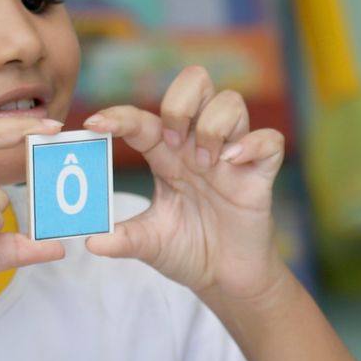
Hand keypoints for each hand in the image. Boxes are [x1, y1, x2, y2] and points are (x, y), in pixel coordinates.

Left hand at [83, 66, 286, 300]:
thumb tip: (90, 241)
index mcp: (166, 156)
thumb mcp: (149, 244)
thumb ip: (123, 239)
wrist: (225, 278)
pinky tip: (233, 164)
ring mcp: (231, 156)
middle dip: (179, 103)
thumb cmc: (187, 250)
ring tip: (206, 165)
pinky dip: (253, 144)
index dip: (119, 116)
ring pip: (231, 101)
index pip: (143, 119)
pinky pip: (270, 140)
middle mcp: (198, 146)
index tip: (96, 124)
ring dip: (212, 126)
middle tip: (172, 141)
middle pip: (195, 82)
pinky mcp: (260, 174)